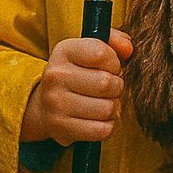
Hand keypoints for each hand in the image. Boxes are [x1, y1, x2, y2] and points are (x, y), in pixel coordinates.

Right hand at [20, 28, 133, 144]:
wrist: (44, 106)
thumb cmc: (76, 75)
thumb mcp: (89, 50)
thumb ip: (114, 42)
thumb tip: (128, 49)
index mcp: (64, 51)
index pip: (101, 53)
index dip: (114, 62)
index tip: (109, 67)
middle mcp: (56, 76)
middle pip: (107, 83)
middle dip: (116, 87)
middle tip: (108, 88)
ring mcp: (56, 104)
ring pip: (107, 108)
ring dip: (112, 107)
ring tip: (102, 102)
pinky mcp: (62, 128)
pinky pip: (102, 130)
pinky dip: (106, 125)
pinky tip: (97, 118)